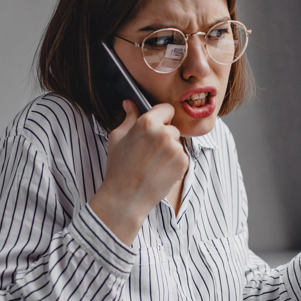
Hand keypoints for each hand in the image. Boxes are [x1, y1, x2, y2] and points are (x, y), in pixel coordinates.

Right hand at [89, 100, 188, 244]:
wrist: (126, 197)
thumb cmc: (118, 167)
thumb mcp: (117, 137)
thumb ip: (129, 117)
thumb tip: (130, 103)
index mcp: (148, 122)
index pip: (166, 109)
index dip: (161, 117)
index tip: (155, 126)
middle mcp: (165, 133)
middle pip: (172, 127)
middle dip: (163, 135)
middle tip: (149, 151)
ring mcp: (176, 149)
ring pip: (177, 143)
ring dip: (169, 149)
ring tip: (152, 163)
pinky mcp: (183, 163)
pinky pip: (181, 157)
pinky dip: (173, 162)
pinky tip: (159, 171)